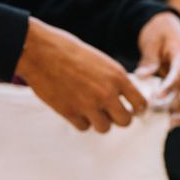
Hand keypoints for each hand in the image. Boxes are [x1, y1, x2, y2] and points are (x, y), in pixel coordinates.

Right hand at [15, 18, 145, 132]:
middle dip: (118, 118)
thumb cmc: (69, 52)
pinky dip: (80, 121)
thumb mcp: (101, 62)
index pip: (140, 104)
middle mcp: (107, 93)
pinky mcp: (70, 112)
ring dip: (99, 121)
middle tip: (110, 112)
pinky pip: (84, 127)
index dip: (137, 109)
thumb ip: (115, 81)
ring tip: (90, 108)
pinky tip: (74, 107)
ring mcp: (88, 105)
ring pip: (105, 128)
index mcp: (118, 77)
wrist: (39, 51)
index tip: (131, 109)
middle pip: (125, 121)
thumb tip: (125, 100)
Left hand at [136, 12, 179, 121]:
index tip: (158, 97)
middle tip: (159, 117)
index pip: (179, 73)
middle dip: (176, 106)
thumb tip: (141, 76)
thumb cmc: (159, 33)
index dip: (170, 86)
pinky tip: (172, 121)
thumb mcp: (151, 42)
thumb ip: (148, 60)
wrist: (169, 28)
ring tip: (170, 124)